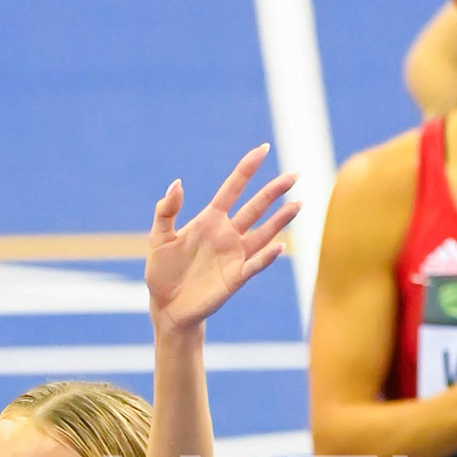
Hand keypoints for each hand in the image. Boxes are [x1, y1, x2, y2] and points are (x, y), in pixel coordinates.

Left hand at [145, 144, 298, 331]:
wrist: (166, 307)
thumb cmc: (162, 272)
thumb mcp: (158, 237)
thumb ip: (166, 210)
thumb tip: (177, 183)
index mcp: (210, 219)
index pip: (233, 188)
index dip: (247, 169)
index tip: (263, 149)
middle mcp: (227, 234)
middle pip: (256, 207)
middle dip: (274, 191)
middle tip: (294, 176)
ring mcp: (234, 255)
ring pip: (263, 233)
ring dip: (280, 220)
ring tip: (298, 205)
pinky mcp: (236, 277)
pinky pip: (255, 264)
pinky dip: (267, 256)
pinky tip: (280, 246)